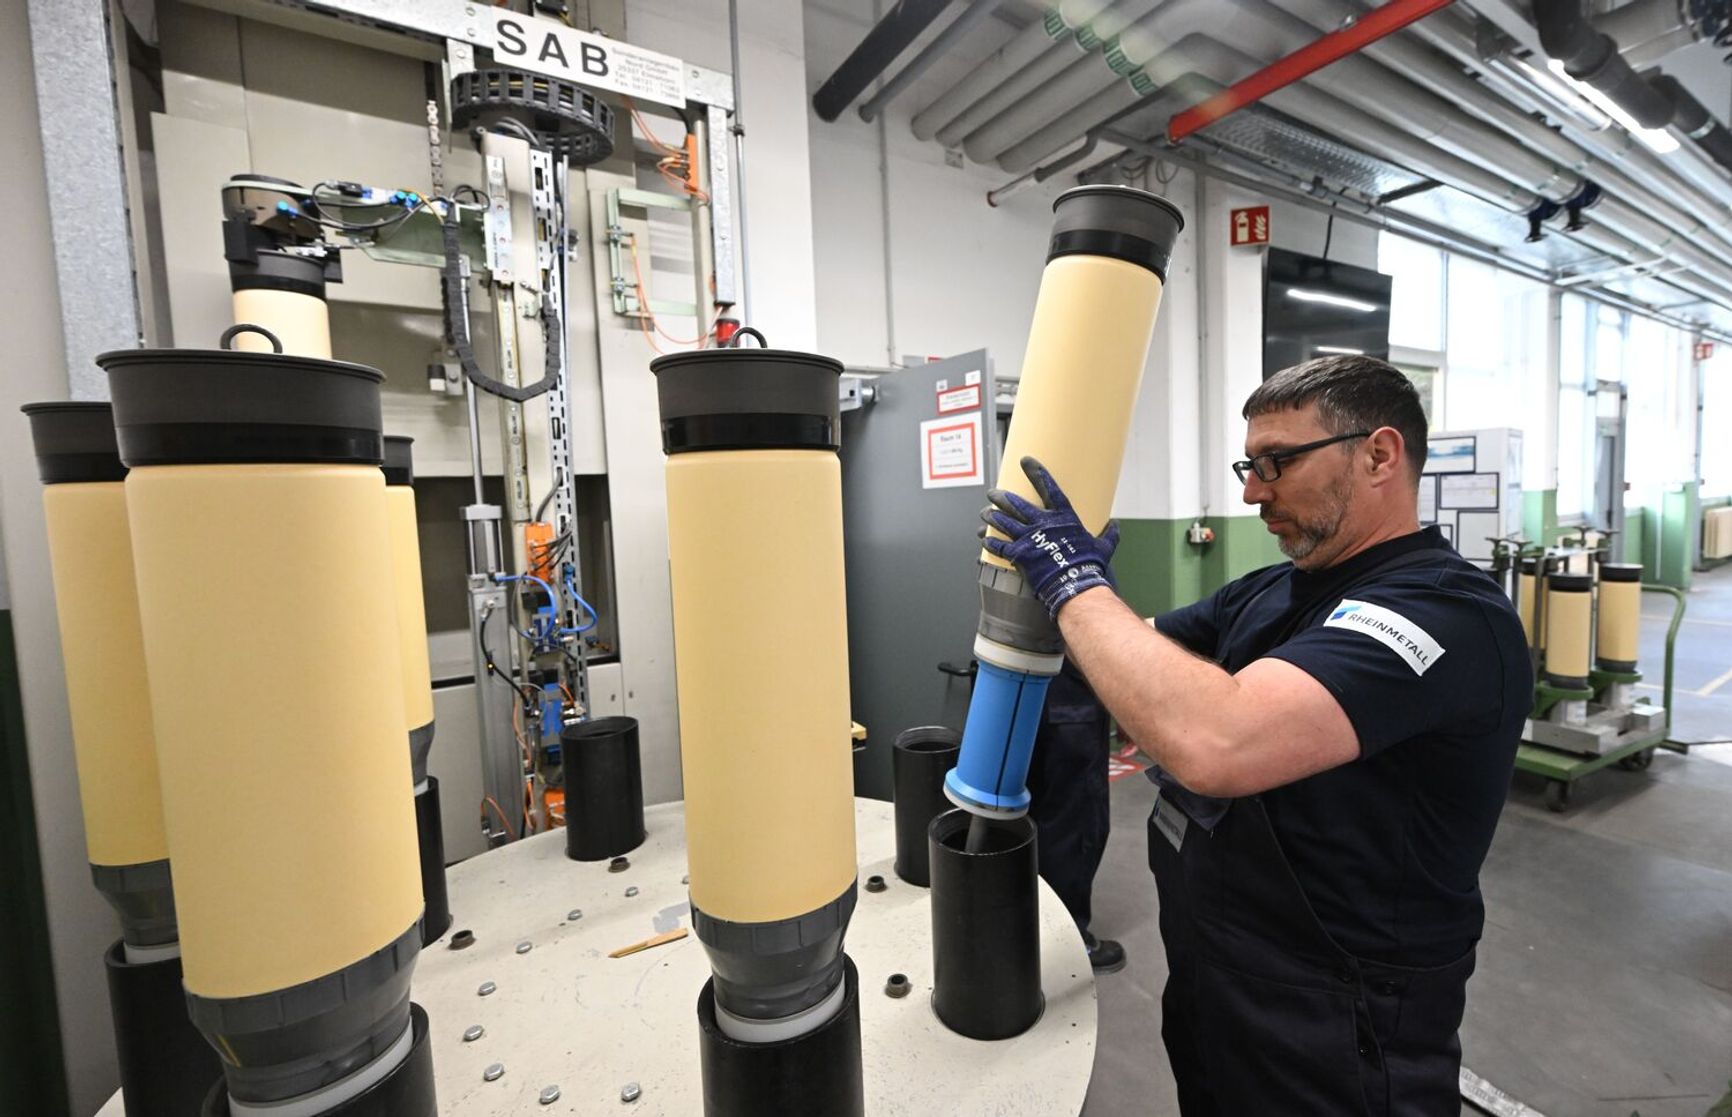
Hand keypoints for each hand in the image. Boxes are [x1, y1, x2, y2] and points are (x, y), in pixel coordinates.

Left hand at [980, 456, 1119, 620]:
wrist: (1075, 583)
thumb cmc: (1088, 565)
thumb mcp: (1104, 546)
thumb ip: (1108, 534)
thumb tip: (1116, 526)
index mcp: (1063, 517)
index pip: (1048, 487)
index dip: (1036, 473)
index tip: (1026, 461)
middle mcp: (1042, 523)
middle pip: (1016, 504)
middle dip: (1001, 496)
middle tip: (993, 493)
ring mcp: (1028, 537)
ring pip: (1003, 521)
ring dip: (992, 515)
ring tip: (985, 512)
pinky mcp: (1019, 554)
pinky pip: (999, 545)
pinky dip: (990, 541)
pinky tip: (984, 537)